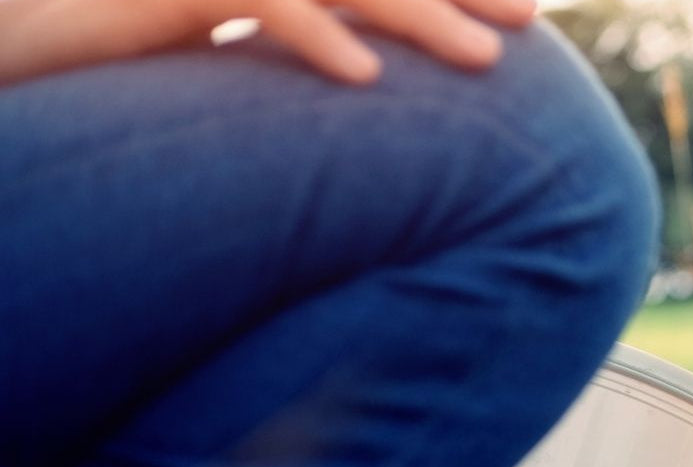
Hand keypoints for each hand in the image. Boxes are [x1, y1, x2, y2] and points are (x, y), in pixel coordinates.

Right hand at [0, 0, 536, 85]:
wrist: (14, 56)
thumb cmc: (110, 76)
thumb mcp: (223, 89)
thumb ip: (286, 92)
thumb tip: (367, 117)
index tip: (517, 11)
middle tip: (529, 17)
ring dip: (416, 12)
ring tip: (485, 61)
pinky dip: (313, 31)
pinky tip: (364, 78)